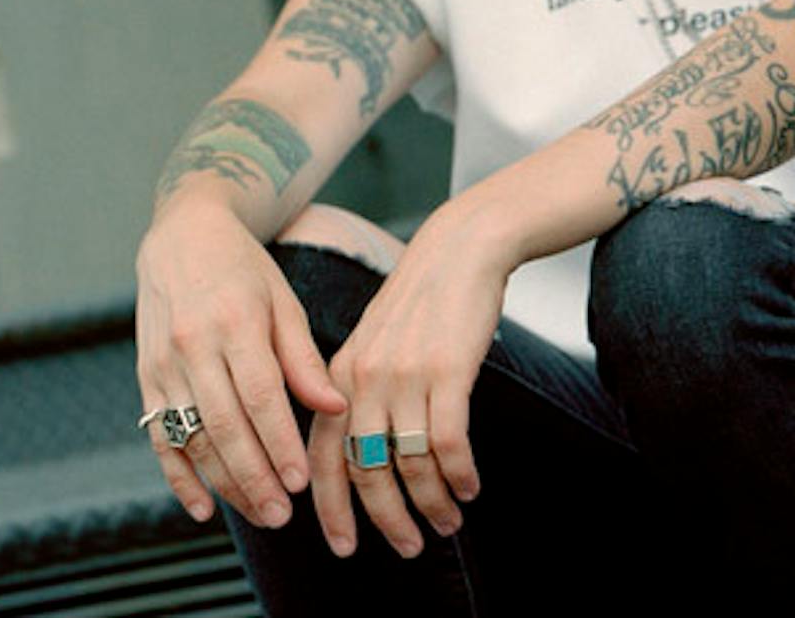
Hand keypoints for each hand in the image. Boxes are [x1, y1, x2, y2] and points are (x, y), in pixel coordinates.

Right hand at [135, 199, 346, 524]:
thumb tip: (335, 406)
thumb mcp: (283, 301)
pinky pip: (159, 438)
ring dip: (224, 483)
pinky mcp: (145, 379)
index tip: (301, 481)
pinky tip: (202, 507)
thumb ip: (304, 358)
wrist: (181, 237)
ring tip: (259, 514)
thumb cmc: (245, 271)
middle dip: (254, 477)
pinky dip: (177, 477)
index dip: (279, 442)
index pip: (259, 395)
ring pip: (193, 438)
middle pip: (225, 426)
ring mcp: (163, 366)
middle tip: (283, 516)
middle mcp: (194, 347)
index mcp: (235, 323)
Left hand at [307, 200, 506, 556]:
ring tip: (448, 521)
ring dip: (432, 502)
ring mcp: (404, 376)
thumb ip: (359, 391)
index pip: (323, 458)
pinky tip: (471, 485)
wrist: (462, 248)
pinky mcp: (446, 371)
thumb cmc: (424, 298)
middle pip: (366, 471)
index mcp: (338, 377)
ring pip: (409, 464)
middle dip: (386, 519)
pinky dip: (460, 473)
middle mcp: (363, 380)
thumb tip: (363, 452)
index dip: (331, 509)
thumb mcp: (374, 342)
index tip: (344, 546)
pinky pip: (448, 442)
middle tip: (408, 546)